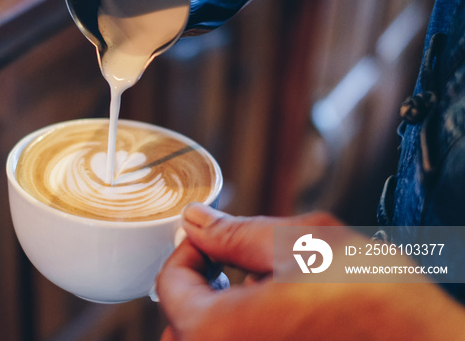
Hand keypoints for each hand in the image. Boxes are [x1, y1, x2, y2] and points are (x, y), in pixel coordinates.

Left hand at [156, 203, 464, 339]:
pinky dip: (245, 335)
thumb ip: (236, 232)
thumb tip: (196, 219)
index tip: (214, 239)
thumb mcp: (304, 245)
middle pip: (181, 323)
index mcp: (215, 332)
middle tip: (237, 266)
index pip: (169, 284)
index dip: (190, 250)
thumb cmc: (378, 305)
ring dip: (222, 316)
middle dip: (202, 288)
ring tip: (268, 293)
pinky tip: (286, 318)